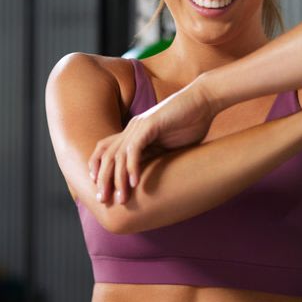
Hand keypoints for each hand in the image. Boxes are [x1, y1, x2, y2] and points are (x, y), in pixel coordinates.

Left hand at [88, 78, 217, 203]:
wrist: (204, 101)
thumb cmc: (190, 123)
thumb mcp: (168, 146)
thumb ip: (155, 157)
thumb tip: (146, 177)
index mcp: (133, 133)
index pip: (106, 151)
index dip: (98, 168)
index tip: (100, 189)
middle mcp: (131, 129)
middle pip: (107, 156)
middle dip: (103, 179)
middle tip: (103, 200)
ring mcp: (138, 126)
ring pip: (119, 156)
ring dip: (118, 179)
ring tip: (120, 199)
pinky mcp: (149, 125)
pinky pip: (135, 149)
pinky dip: (132, 167)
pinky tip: (134, 183)